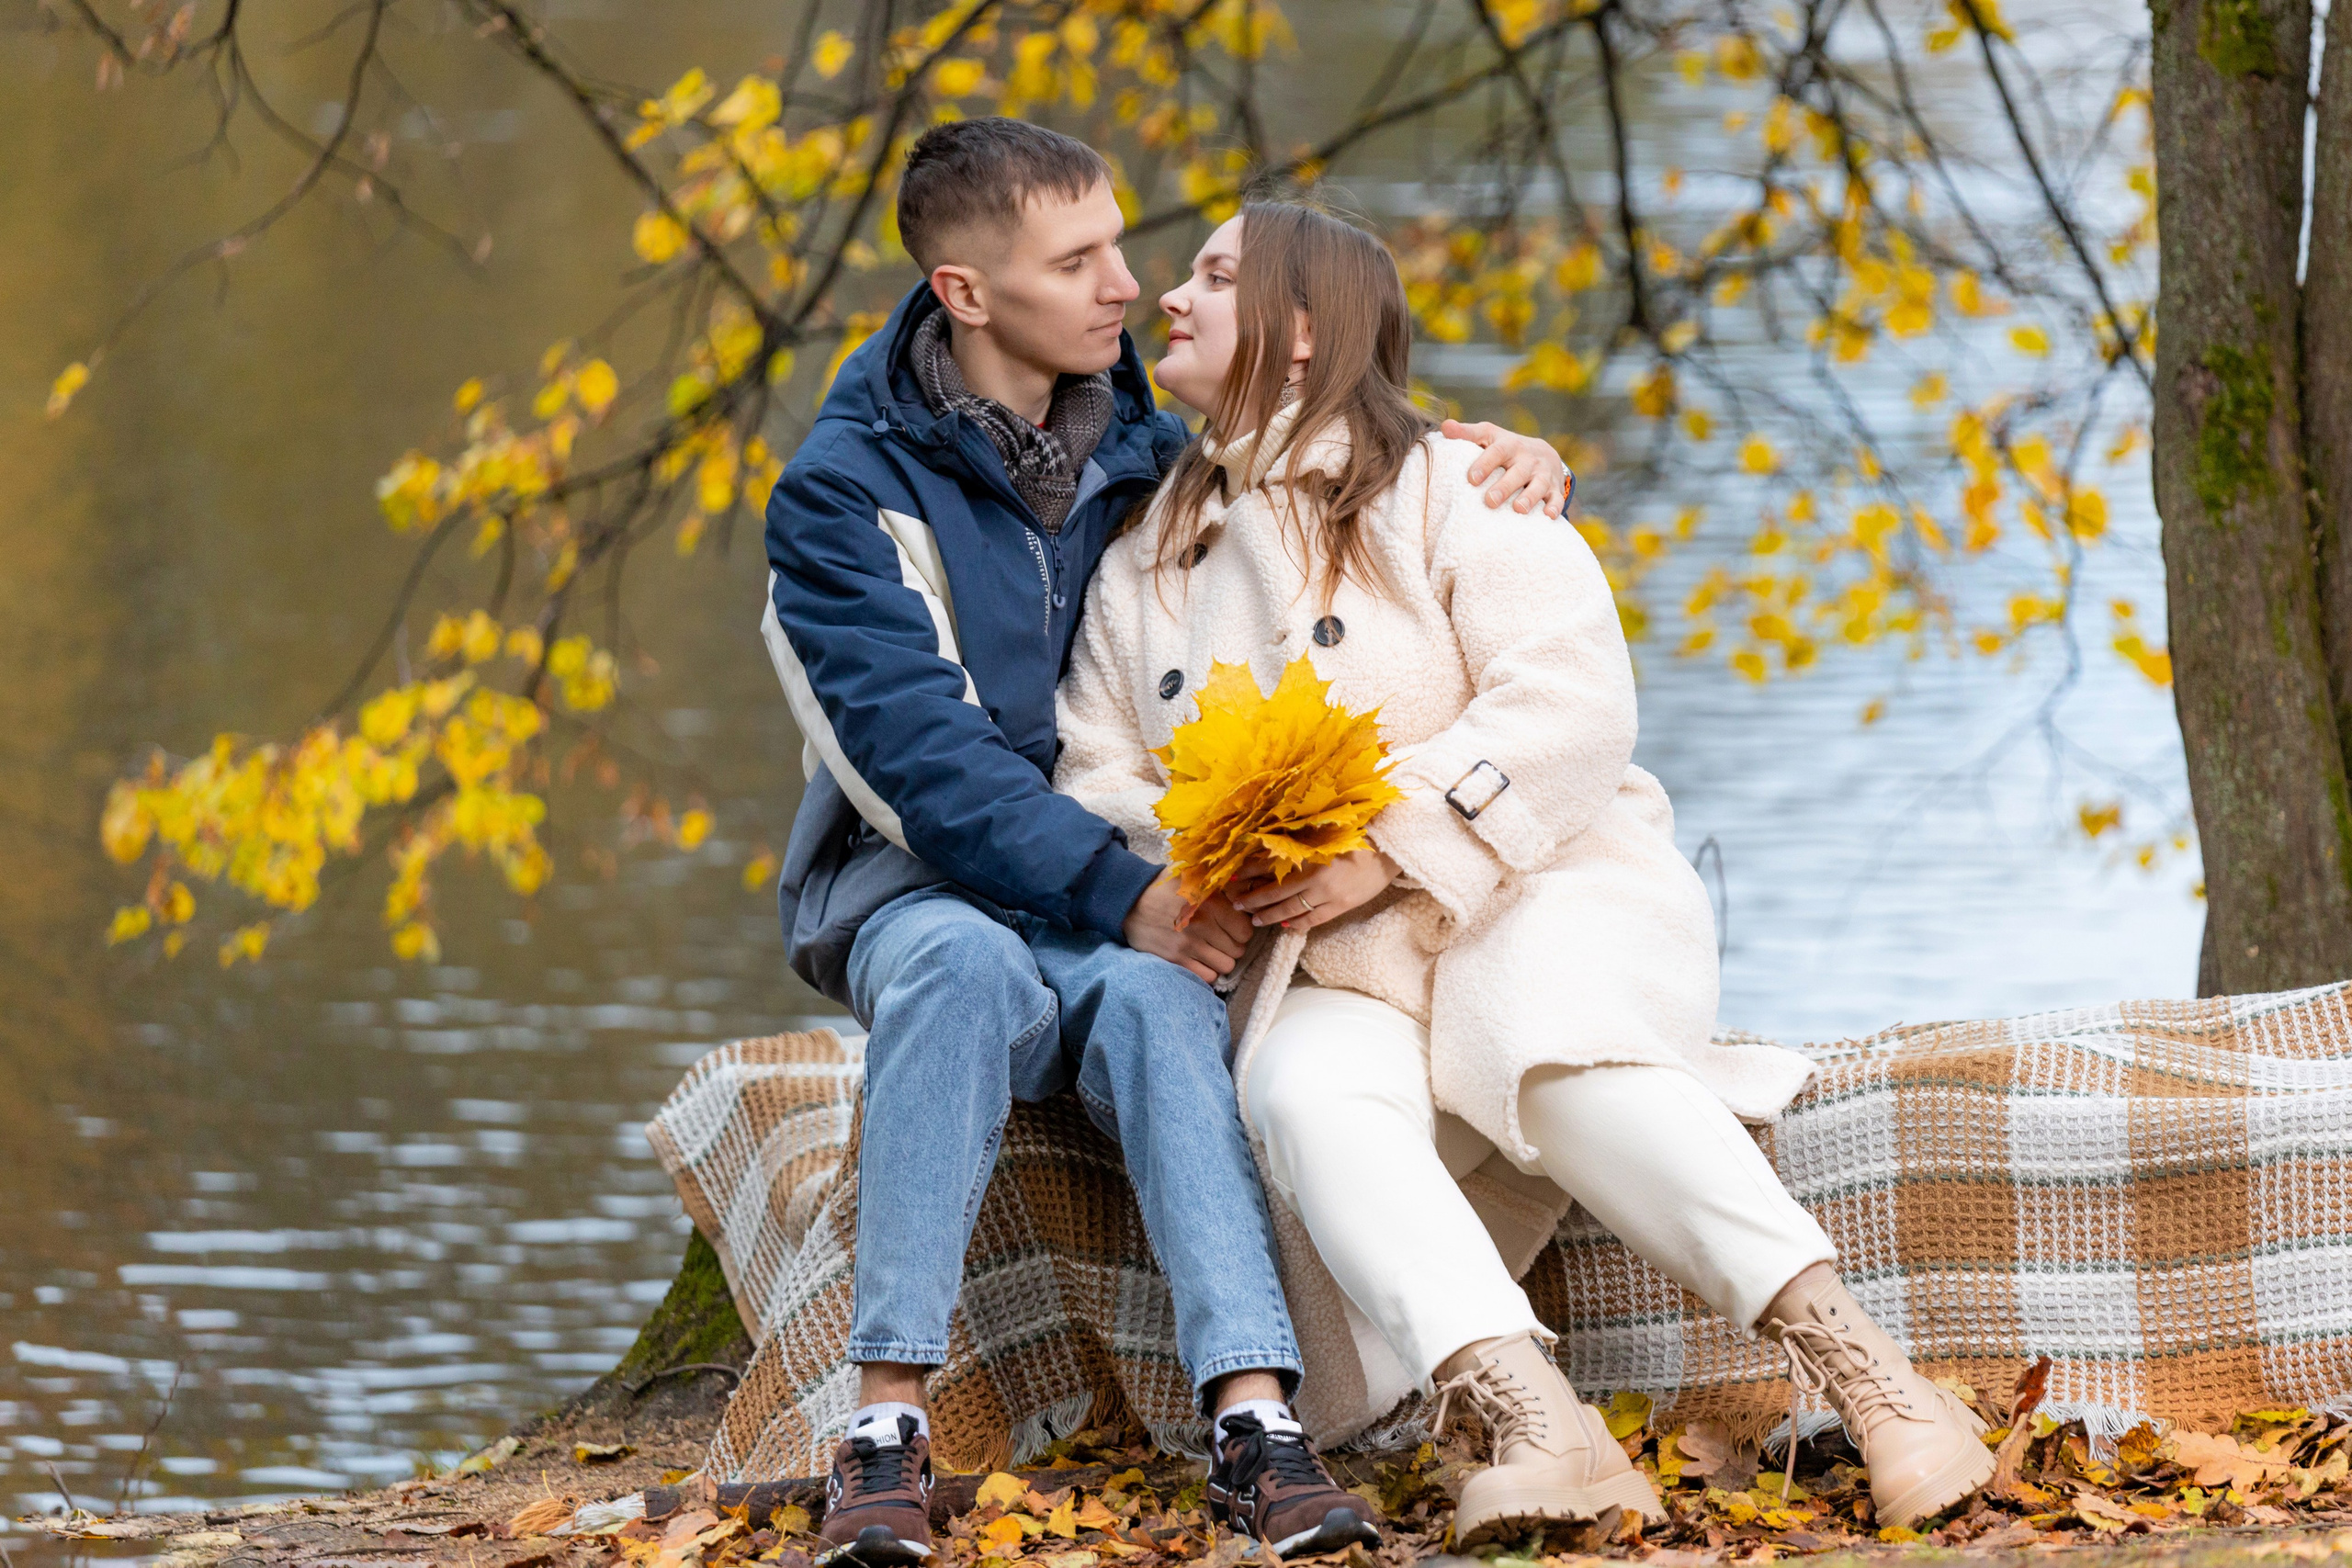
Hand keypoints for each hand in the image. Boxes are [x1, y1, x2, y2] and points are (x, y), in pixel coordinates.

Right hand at [1124, 874, 1254, 982]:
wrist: (1128, 903)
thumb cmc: (1164, 888)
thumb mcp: (1193, 873)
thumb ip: (1219, 878)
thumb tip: (1243, 884)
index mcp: (1211, 903)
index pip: (1245, 931)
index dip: (1241, 930)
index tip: (1233, 927)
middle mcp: (1202, 926)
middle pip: (1237, 950)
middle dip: (1233, 946)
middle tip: (1223, 939)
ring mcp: (1188, 946)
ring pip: (1225, 966)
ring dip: (1221, 959)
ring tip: (1213, 950)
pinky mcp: (1176, 960)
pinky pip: (1207, 977)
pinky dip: (1208, 970)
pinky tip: (1201, 960)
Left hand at [1228, 848, 1399, 932]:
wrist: (1388, 850)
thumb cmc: (1356, 835)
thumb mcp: (1323, 834)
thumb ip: (1299, 843)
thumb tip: (1269, 850)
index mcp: (1309, 853)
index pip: (1270, 865)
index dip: (1249, 872)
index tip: (1232, 877)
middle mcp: (1315, 875)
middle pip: (1276, 892)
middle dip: (1254, 899)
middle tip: (1236, 904)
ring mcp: (1328, 893)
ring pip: (1292, 909)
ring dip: (1270, 915)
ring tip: (1256, 920)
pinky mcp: (1341, 905)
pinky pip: (1314, 919)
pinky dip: (1298, 924)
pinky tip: (1287, 927)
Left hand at [1443, 419, 1571, 517]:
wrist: (1543, 454)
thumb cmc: (1506, 448)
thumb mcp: (1488, 436)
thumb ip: (1467, 434)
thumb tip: (1445, 426)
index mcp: (1509, 445)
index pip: (1497, 451)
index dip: (1485, 463)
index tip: (1471, 478)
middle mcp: (1527, 458)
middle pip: (1518, 471)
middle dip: (1505, 486)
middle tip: (1490, 501)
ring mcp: (1542, 473)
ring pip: (1538, 484)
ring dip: (1529, 497)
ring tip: (1519, 509)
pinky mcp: (1554, 488)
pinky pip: (1556, 497)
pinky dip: (1554, 505)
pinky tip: (1549, 516)